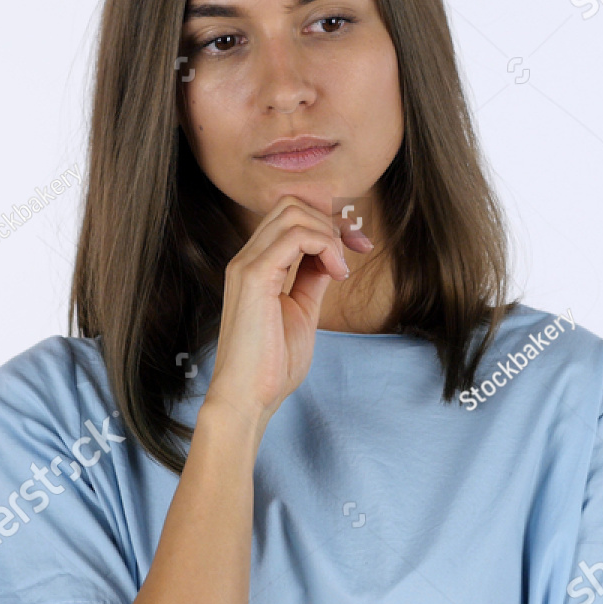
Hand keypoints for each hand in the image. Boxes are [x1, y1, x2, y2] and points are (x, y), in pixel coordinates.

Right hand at [203, 195, 372, 433]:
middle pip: (292, 205)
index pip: (290, 216)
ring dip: (330, 234)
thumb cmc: (271, 364)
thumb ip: (311, 279)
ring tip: (340, 268)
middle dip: (332, 221)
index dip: (328, 222)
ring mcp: (246, 264)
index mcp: (255, 266)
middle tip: (356, 249)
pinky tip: (336, 273)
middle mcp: (246, 258)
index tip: (356, 244)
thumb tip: (330, 257)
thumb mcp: (302, 311)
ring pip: (294, 213)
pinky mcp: (254, 276)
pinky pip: (295, 236)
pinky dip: (325, 247)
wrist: (247, 398)